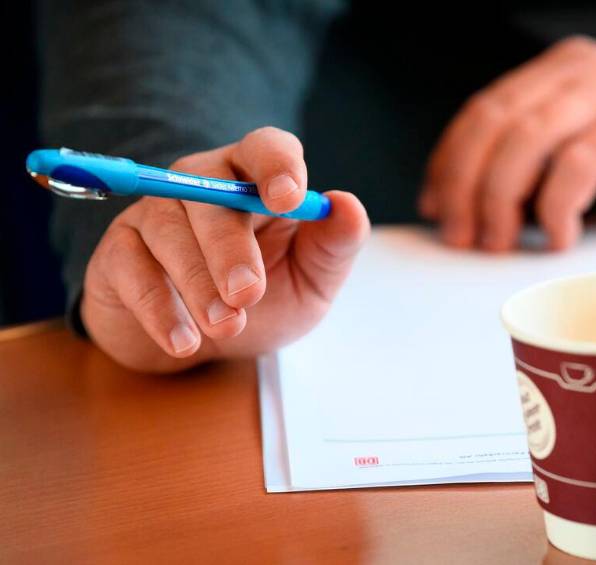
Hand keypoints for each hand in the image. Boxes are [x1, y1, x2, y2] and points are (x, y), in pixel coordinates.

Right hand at [82, 127, 369, 371]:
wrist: (202, 347)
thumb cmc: (262, 304)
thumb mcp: (311, 281)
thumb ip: (333, 245)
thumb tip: (347, 205)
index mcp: (256, 182)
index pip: (266, 147)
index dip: (276, 164)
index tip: (287, 199)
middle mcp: (202, 185)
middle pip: (209, 192)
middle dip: (229, 246)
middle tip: (246, 294)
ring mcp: (156, 214)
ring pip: (168, 230)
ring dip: (198, 283)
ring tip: (226, 326)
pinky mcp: (119, 251)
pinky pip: (130, 267)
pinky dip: (158, 307)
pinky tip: (184, 340)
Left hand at [420, 37, 595, 250]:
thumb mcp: (595, 133)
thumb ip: (543, 154)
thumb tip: (481, 204)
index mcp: (559, 71)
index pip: (480, 111)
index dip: (446, 162)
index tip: (433, 207)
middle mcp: (580, 73)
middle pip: (492, 125)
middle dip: (463, 187)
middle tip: (459, 238)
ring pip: (526, 141)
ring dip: (499, 200)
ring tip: (498, 245)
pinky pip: (581, 164)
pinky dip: (557, 206)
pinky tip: (558, 240)